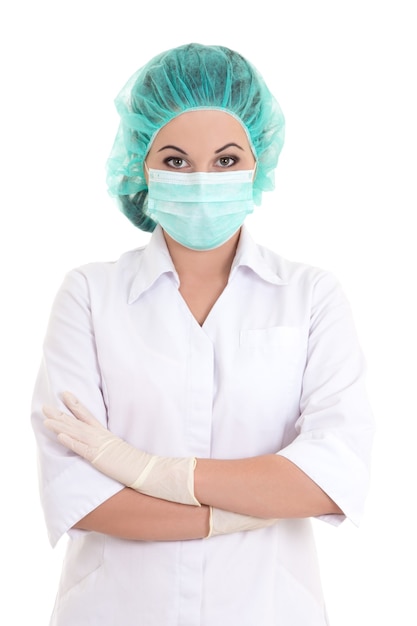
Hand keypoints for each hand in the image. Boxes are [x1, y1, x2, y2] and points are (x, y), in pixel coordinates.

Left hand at [43, 392, 199, 505]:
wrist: (145, 469)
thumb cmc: (135, 462)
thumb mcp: (119, 449)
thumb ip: (109, 444)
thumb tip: (102, 444)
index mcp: (105, 434)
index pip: (87, 415)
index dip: (75, 404)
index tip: (65, 394)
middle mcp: (100, 436)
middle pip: (76, 422)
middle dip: (60, 414)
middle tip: (45, 406)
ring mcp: (99, 446)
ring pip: (75, 433)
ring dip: (60, 426)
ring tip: (46, 419)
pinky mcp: (98, 457)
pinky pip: (82, 448)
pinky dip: (70, 441)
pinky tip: (60, 436)